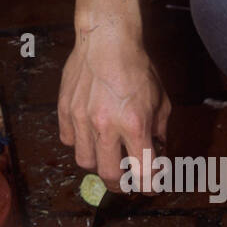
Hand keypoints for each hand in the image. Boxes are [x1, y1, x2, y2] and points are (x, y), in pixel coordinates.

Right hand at [58, 24, 170, 191]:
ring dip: (98, 163)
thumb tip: (157, 149)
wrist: (106, 40)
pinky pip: (68, 140)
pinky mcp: (66, 110)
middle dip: (122, 184)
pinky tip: (88, 133)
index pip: (143, 172)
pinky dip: (79, 142)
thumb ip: (160, 129)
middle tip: (127, 180)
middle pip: (110, 176)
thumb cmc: (136, 66)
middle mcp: (106, 126)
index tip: (151, 186)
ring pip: (85, 161)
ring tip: (106, 153)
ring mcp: (82, 119)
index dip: (150, 186)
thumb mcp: (161, 99)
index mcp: (135, 125)